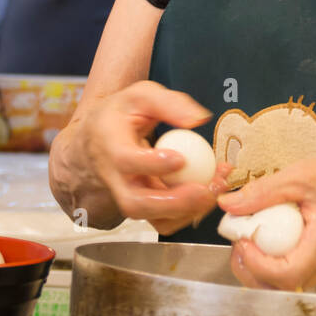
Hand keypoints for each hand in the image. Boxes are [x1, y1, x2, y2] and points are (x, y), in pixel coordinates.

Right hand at [49, 80, 231, 234]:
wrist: (98, 137)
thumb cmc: (120, 115)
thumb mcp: (140, 96)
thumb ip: (169, 103)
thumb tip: (199, 120)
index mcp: (110, 146)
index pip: (125, 161)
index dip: (152, 164)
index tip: (180, 159)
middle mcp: (115, 179)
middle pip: (136, 204)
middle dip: (173, 204)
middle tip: (204, 190)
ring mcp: (128, 197)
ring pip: (155, 218)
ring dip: (190, 210)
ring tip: (217, 187)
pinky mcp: (144, 207)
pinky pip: (167, 220)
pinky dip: (192, 212)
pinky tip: (211, 189)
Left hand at [216, 151, 315, 290]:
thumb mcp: (302, 175)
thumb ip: (263, 191)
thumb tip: (229, 205)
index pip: (286, 274)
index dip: (256, 265)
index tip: (241, 242)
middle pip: (282, 286)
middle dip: (252, 270)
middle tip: (237, 244)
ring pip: (288, 284)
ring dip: (262, 269)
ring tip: (250, 240)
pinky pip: (297, 274)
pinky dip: (277, 264)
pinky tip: (269, 242)